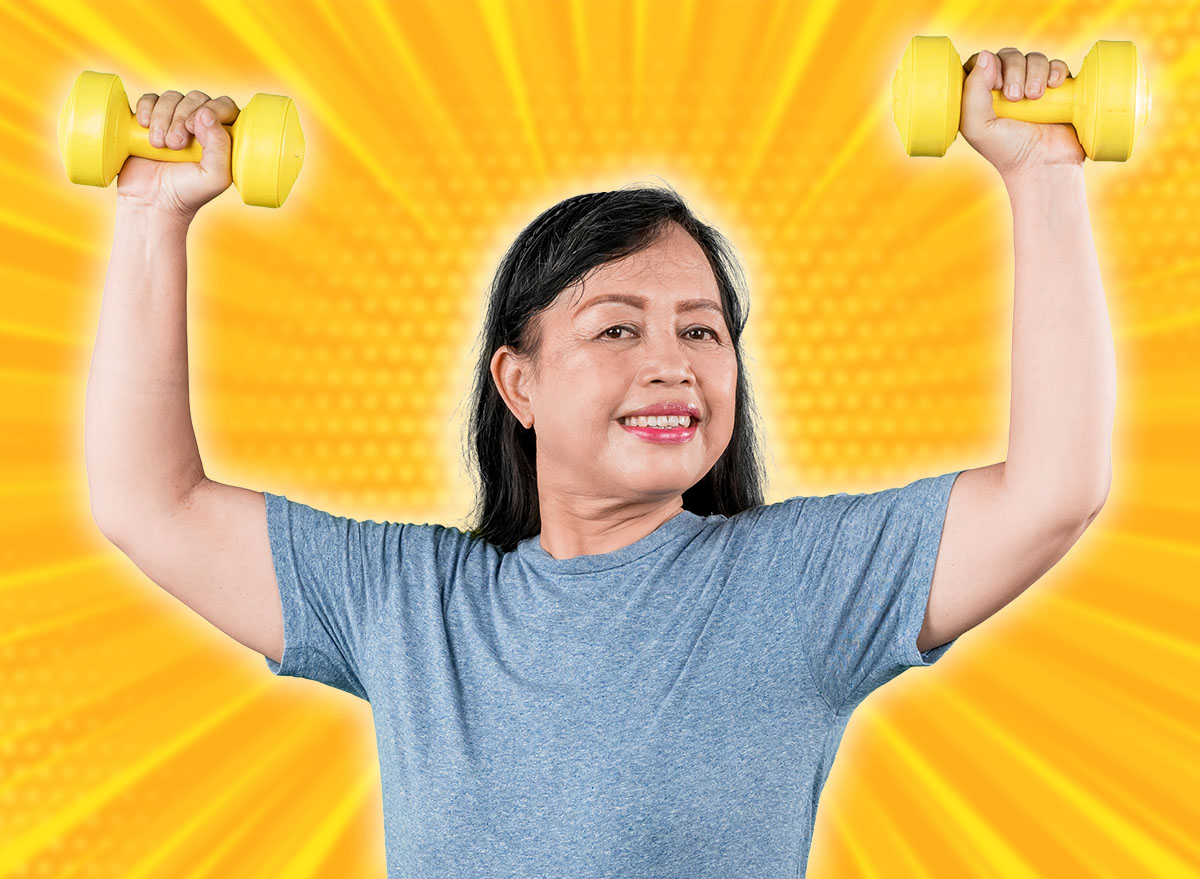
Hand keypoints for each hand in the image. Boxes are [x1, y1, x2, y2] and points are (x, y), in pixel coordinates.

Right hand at [116, 88, 240, 221]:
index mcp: (222, 136)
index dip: (211, 109)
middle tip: (174, 145)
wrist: (151, 202)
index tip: (195, 129)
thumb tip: (206, 113)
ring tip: (159, 145)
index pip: (224, 105)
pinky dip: (146, 108)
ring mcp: (174, 120)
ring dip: (163, 118)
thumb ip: (220, 147)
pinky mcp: (150, 119)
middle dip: (182, 118)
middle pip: (196, 98)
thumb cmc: (188, 193)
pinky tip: (144, 125)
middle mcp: (200, 124)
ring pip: (172, 97)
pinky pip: (149, 98)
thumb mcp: (215, 177)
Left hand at [960, 48, 1085, 180]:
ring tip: (1035, 97)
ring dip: (1035, 72)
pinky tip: (1053, 86)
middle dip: (1013, 69)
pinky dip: (1055, 70)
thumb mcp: (977, 127)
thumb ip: (973, 92)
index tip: (994, 85)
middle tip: (1016, 97)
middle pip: (1009, 55)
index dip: (987, 64)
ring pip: (1034, 57)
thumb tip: (986, 55)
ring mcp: (1033, 87)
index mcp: (982, 96)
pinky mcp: (1057, 89)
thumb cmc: (1007, 151)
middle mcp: (1006, 88)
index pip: (981, 62)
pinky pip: (1057, 65)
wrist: (1045, 164)